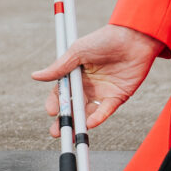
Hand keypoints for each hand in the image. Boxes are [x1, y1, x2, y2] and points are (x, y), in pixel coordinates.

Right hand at [34, 24, 166, 137]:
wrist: (134, 37)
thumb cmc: (105, 39)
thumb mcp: (78, 52)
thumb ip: (59, 67)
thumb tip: (36, 76)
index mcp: (76, 74)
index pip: (62, 93)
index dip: (56, 103)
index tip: (51, 111)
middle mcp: (89, 85)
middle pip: (74, 106)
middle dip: (65, 120)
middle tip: (57, 132)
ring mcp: (103, 92)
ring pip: (88, 112)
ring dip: (79, 123)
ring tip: (71, 133)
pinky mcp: (118, 96)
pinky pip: (106, 110)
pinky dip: (98, 117)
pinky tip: (90, 123)